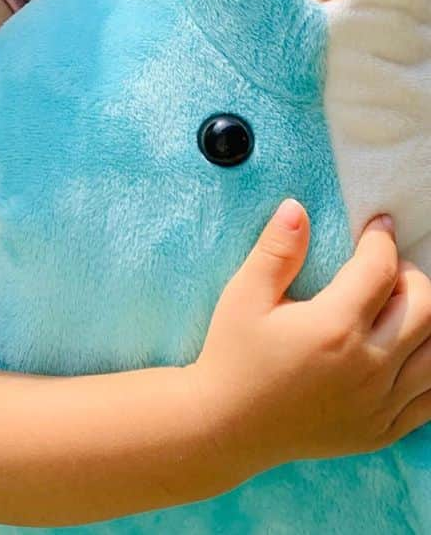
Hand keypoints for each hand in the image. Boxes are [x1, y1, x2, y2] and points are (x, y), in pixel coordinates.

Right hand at [190, 199, 430, 472]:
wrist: (228, 424)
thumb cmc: (233, 354)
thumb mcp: (243, 295)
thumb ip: (276, 250)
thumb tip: (297, 208)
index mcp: (333, 327)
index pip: (380, 270)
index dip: (381, 240)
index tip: (378, 224)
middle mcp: (367, 365)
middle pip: (425, 308)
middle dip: (412, 276)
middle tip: (385, 267)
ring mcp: (380, 403)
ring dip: (425, 320)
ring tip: (398, 306)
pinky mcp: (382, 430)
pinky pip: (430, 399)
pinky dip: (427, 367)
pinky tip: (404, 350)